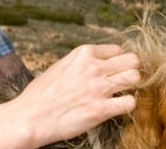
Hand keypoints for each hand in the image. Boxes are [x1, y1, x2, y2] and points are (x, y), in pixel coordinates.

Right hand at [11, 44, 140, 145]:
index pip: (117, 50)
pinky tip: (117, 108)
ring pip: (135, 77)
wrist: (31, 117)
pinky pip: (130, 103)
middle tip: (123, 80)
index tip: (114, 69)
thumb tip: (93, 65)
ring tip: (121, 93)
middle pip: (132, 60)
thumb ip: (80, 63)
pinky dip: (126, 106)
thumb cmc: (40, 94)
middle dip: (130, 69)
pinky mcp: (102, 109)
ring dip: (131, 86)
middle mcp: (94, 67)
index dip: (117, 61)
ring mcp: (99, 88)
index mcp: (83, 54)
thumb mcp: (60, 67)